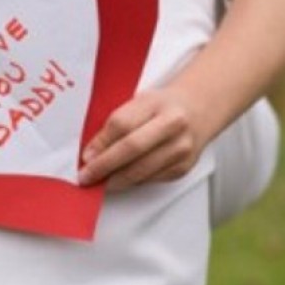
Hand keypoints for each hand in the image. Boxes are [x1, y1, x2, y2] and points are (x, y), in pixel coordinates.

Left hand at [78, 88, 212, 190]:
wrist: (198, 109)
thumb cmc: (162, 105)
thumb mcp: (139, 102)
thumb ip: (118, 122)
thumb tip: (93, 151)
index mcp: (156, 102)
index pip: (122, 123)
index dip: (101, 143)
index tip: (85, 156)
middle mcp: (172, 124)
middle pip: (132, 148)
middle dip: (105, 166)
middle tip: (87, 176)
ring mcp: (181, 147)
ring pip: (142, 170)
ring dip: (117, 180)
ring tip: (100, 182)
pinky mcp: (183, 167)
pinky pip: (152, 179)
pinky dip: (133, 182)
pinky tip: (121, 180)